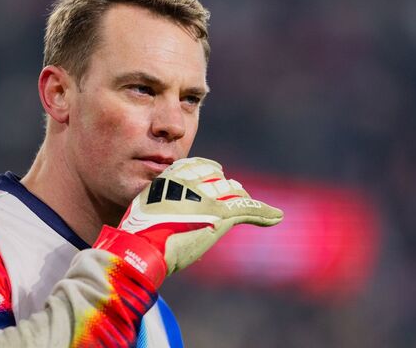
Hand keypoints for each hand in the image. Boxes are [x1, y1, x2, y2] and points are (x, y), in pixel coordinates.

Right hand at [94, 157, 282, 287]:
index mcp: (171, 174)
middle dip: (225, 187)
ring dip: (239, 199)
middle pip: (218, 179)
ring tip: (247, 201)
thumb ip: (163, 200)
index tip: (213, 176)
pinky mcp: (220, 215)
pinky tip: (277, 216)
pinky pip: (247, 209)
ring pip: (233, 193)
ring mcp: (208, 197)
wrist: (141, 248)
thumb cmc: (138, 234)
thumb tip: (170, 208)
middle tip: (231, 192)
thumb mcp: (146, 207)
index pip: (199, 165)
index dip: (208, 172)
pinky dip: (264, 213)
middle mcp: (191, 181)